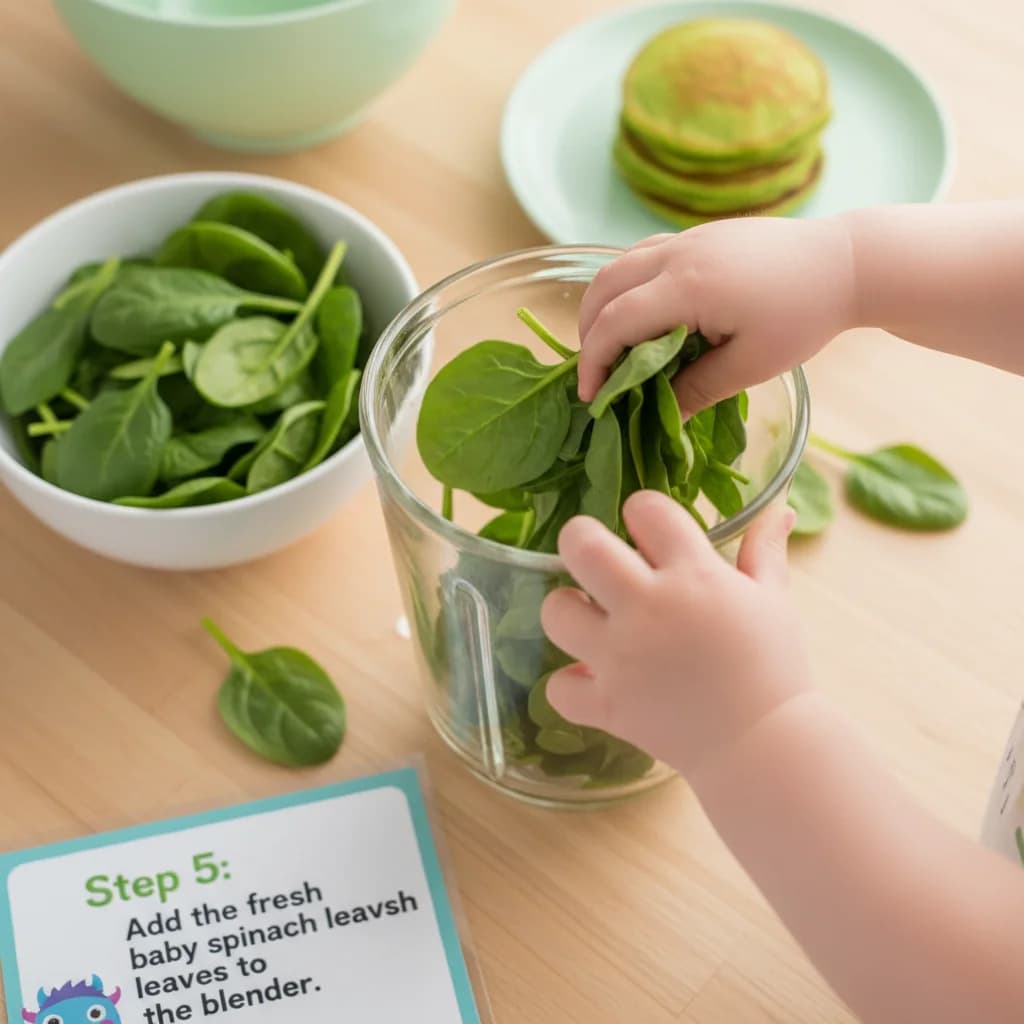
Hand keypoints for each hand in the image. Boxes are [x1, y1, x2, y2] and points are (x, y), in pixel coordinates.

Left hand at [540, 492, 811, 779]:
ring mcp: (620, 656)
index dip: (644, 512)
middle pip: (581, 545)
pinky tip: (592, 678)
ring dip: (567, 610)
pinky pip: (558, 686)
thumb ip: (763, 549)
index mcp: (693, 574)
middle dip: (580, 539)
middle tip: (595, 555)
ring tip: (591, 617)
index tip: (651, 531)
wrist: (764, 746)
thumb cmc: (773, 666)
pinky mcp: (607, 703)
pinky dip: (571, 685)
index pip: (645, 509)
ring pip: (555, 611)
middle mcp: (648, 607)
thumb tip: (779, 510)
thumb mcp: (773, 599)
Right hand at [577, 217, 856, 416]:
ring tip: (611, 345)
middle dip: (588, 332)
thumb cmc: (804, 316)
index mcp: (688, 286)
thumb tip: (659, 415)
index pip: (615, 322)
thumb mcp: (750, 365)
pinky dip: (627, 286)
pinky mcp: (699, 235)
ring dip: (603, 305)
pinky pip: (643, 256)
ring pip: (619, 265)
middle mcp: (678, 254)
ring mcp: (687, 238)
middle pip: (604, 287)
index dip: (594, 362)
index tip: (592, 397)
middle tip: (596, 373)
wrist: (846, 262)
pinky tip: (642, 314)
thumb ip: (697, 389)